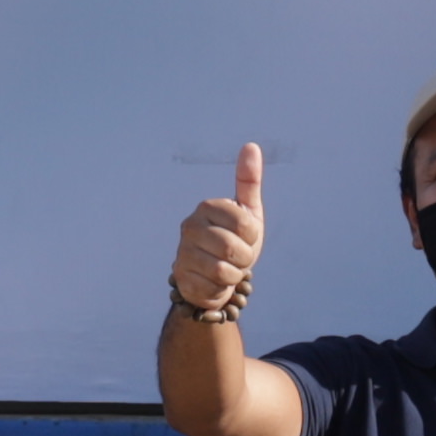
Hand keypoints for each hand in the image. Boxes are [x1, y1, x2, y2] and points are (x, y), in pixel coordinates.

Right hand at [172, 143, 263, 317]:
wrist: (217, 274)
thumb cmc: (235, 237)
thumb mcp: (247, 210)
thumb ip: (248, 180)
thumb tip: (251, 146)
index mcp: (207, 207)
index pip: (245, 225)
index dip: (252, 236)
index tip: (246, 236)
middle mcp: (190, 227)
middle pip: (233, 249)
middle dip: (244, 258)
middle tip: (237, 256)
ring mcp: (183, 253)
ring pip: (224, 272)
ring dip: (234, 275)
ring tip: (227, 268)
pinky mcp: (182, 279)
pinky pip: (213, 290)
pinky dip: (221, 290)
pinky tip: (215, 282)